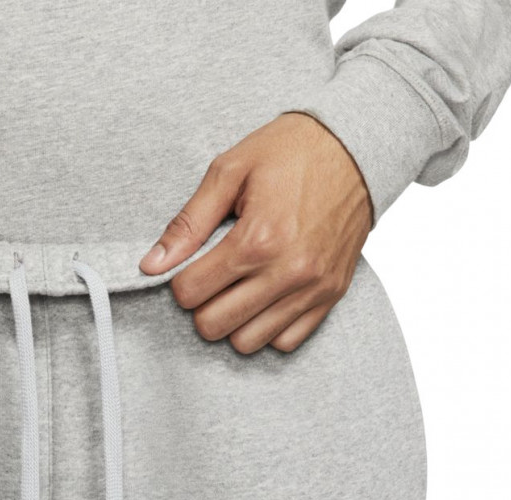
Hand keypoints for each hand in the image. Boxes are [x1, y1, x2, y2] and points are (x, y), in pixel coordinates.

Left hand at [140, 113, 372, 353]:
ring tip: (238, 290)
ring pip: (248, 342)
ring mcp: (313, 288)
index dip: (180, 281)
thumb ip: (188, 222)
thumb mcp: (230, 170)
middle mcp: (288, 271)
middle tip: (212, 279)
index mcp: (257, 239)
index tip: (192, 264)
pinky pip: (285, 342)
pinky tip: (264, 298)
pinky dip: (267, 328)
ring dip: (233, 321)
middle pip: (213, 326)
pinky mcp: (331, 296)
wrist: (359, 146)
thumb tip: (151, 266)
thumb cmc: (291, 152)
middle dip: (202, 306)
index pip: (190, 293)